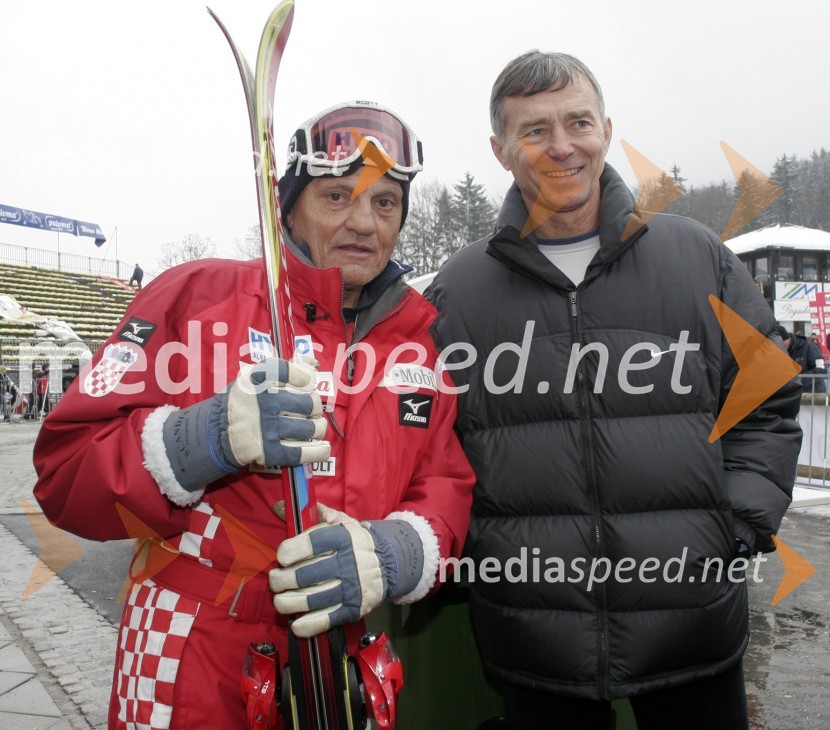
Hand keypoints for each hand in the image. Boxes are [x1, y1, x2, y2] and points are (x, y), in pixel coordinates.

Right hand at [159, 356, 328, 491]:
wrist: (217, 433)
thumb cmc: (243, 402)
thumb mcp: (254, 379)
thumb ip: (283, 369)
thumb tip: (310, 361)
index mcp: (257, 380)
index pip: (289, 371)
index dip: (305, 376)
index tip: (307, 383)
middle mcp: (263, 403)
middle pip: (307, 403)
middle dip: (315, 407)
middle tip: (311, 410)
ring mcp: (266, 429)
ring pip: (309, 428)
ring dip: (318, 428)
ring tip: (316, 427)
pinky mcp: (269, 452)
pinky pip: (302, 452)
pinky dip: (318, 451)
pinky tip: (323, 447)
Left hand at [269, 505, 423, 637]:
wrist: (390, 563)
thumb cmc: (355, 541)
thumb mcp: (339, 521)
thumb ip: (311, 513)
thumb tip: (279, 506)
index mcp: (344, 537)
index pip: (311, 544)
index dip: (289, 551)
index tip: (281, 556)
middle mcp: (349, 563)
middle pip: (305, 575)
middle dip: (282, 579)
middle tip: (276, 579)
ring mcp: (351, 589)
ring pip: (311, 600)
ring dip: (287, 602)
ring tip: (280, 599)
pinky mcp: (353, 609)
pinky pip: (325, 620)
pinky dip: (306, 624)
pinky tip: (295, 622)